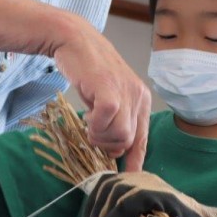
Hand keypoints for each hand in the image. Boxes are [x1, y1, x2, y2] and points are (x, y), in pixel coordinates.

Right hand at [52, 19, 150, 171]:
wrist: (74, 40)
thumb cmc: (88, 69)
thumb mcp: (106, 97)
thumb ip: (114, 121)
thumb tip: (115, 153)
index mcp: (141, 99)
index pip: (143, 139)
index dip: (134, 161)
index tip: (127, 177)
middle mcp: (138, 96)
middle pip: (129, 141)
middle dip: (108, 146)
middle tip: (92, 133)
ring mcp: (125, 92)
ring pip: (119, 135)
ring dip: (99, 136)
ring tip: (89, 121)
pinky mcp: (109, 89)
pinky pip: (106, 121)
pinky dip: (94, 125)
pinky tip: (87, 114)